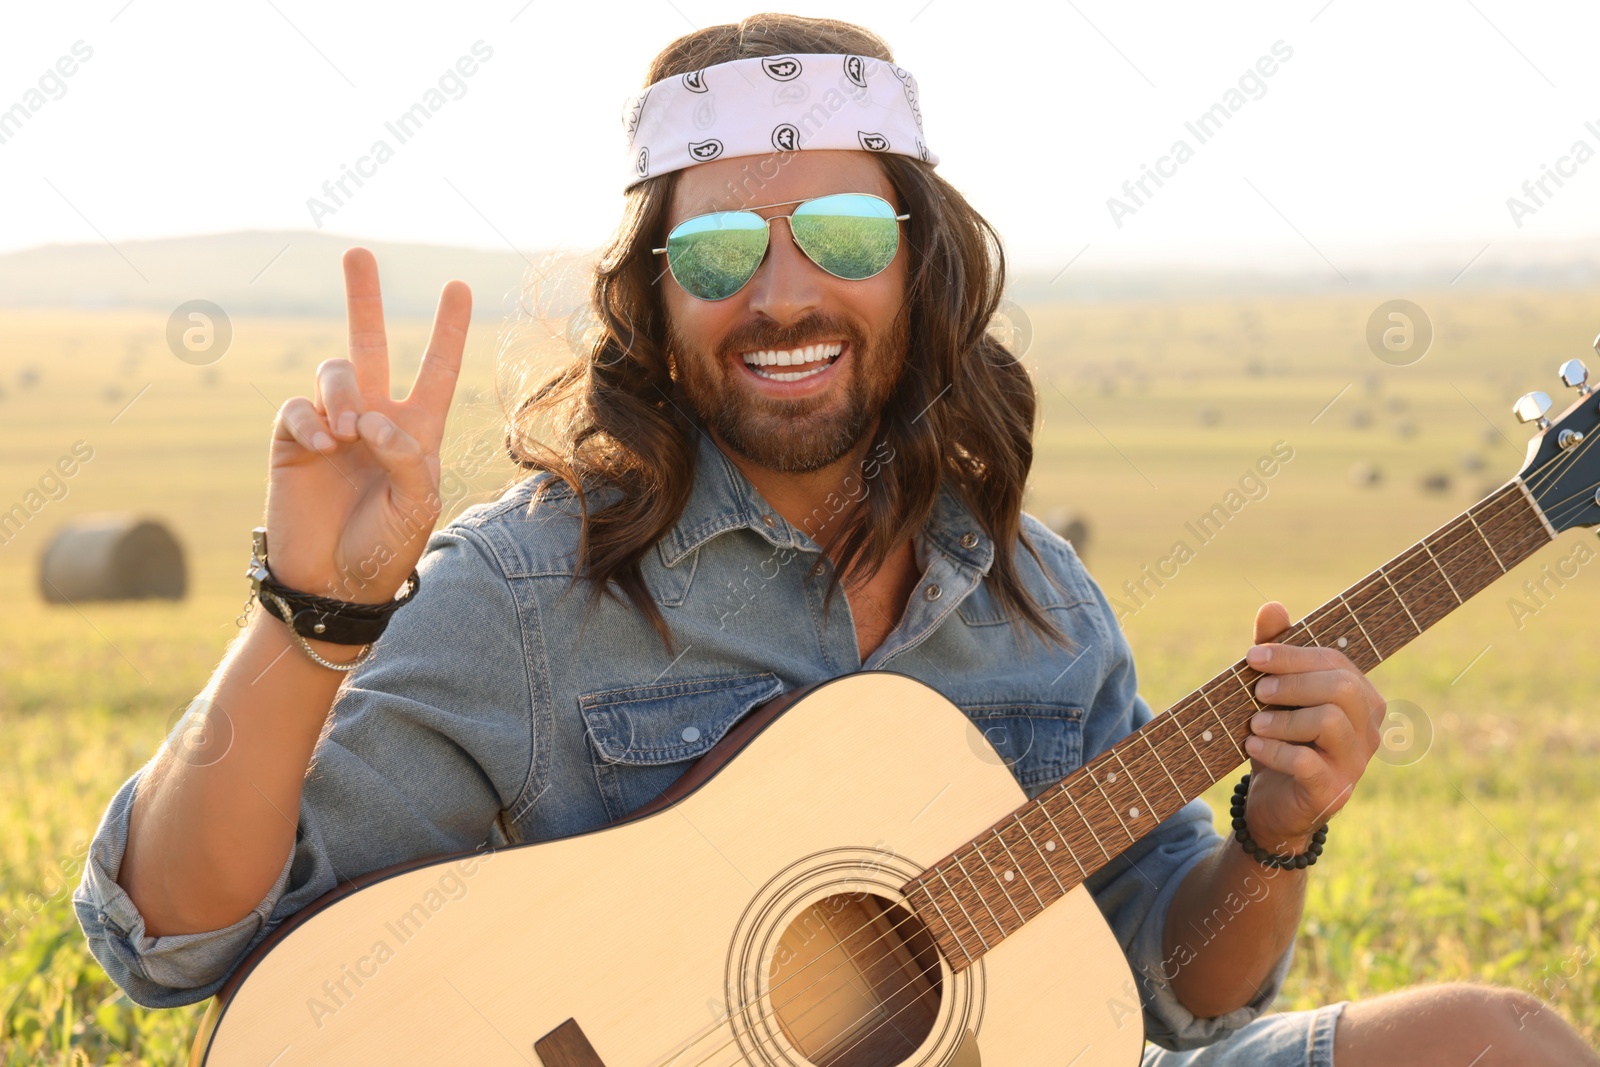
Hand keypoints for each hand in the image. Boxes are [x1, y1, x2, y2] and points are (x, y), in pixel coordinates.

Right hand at [264, 248, 470, 603]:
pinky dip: (310, 420)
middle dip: (364, 297)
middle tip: (357, 253)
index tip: (459, 285)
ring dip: (343, 393)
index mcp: (417, 430)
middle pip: (369, 343)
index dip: (447, 330)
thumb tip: (369, 415)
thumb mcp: (417, 503)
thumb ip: (405, 453)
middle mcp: (374, 417)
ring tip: (347, 434)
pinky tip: (322, 445)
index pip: (436, 370)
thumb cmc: (386, 545)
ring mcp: (331, 425)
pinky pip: (297, 406)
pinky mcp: (292, 440)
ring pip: (335, 372)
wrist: (334, 582)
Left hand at [1240, 601, 1384, 852]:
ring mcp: (1355, 762)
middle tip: (1256, 691)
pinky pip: (1309, 762)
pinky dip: (1276, 749)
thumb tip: (1273, 605)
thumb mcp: (1272, 695)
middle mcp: (1368, 729)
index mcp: (1360, 699)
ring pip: (1329, 721)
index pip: (1336, 663)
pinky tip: (1253, 745)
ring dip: (1283, 718)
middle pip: (1340, 687)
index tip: (1252, 657)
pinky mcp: (1333, 791)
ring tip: (1253, 722)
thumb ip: (1275, 653)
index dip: (1293, 655)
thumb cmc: (1278, 739)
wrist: (1272, 804)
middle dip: (1292, 682)